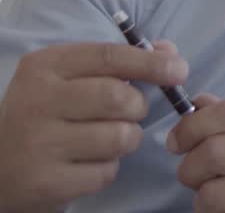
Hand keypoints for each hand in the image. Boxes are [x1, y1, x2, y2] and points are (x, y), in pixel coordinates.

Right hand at [0, 41, 187, 212]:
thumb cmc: (47, 114)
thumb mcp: (70, 78)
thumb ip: (119, 63)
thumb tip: (170, 52)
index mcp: (45, 67)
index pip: (108, 57)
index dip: (151, 62)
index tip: (179, 70)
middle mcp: (37, 101)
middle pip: (118, 98)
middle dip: (137, 107)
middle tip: (129, 113)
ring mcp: (38, 144)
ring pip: (119, 137)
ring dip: (125, 140)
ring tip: (105, 140)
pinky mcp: (45, 181)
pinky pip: (106, 172)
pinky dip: (107, 169)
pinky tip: (86, 163)